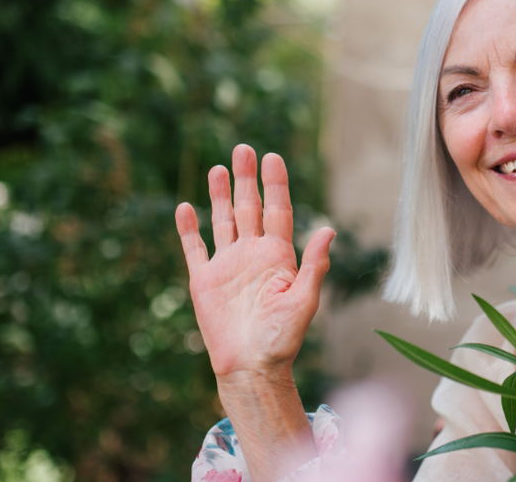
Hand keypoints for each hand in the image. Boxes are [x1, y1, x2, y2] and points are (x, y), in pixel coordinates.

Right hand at [175, 144, 334, 378]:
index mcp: (278, 257)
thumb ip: (313, 265)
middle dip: (247, 179)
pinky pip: (195, 248)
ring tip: (219, 168)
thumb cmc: (282, 338)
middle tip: (244, 148)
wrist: (251, 366)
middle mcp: (252, 255)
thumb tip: (329, 229)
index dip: (276, 185)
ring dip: (221, 195)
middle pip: (250, 208)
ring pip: (223, 220)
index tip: (273, 157)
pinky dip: (189, 228)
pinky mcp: (204, 280)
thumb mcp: (305, 300)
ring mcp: (227, 265)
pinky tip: (185, 206)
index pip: (277, 211)